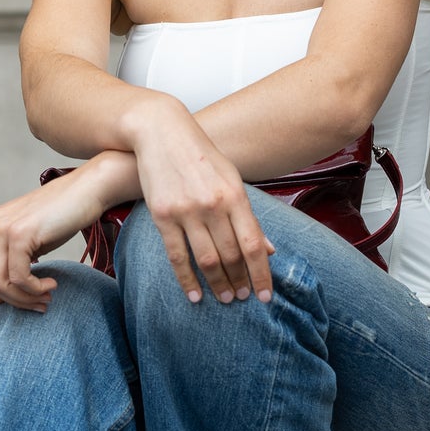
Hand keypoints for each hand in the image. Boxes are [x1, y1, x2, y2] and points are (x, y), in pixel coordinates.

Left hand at [0, 160, 115, 318]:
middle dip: (13, 301)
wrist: (87, 190)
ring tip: (46, 297)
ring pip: (1, 283)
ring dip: (26, 298)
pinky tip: (51, 284)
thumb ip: (9, 262)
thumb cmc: (61, 217)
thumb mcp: (28, 241)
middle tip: (39, 305)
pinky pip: (19, 277)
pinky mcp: (20, 234)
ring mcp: (2, 228)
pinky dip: (35, 288)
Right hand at [130, 100, 275, 306]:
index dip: (261, 274)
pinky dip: (186, 279)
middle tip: (242, 298)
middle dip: (239, 281)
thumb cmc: (201, 156)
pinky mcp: (163, 215)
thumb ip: (248, 215)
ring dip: (217, 284)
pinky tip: (194, 295)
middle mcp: (213, 205)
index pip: (253, 244)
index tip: (265, 296)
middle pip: (231, 255)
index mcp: (235, 195)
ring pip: (206, 259)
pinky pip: (177, 256)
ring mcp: (186, 211)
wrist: (161, 132)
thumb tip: (268, 249)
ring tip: (225, 298)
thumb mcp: (232, 179)